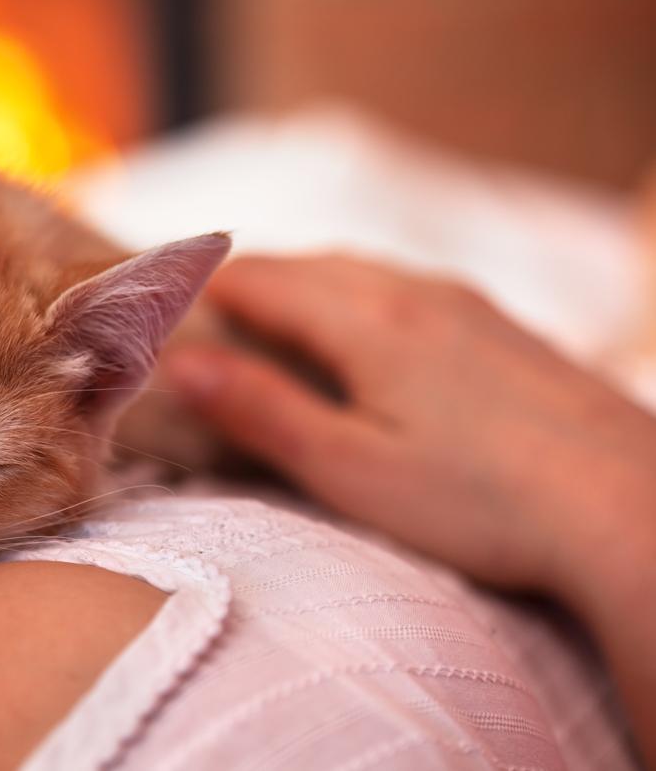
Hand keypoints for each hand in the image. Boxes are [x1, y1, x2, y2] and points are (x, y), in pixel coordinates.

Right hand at [165, 254, 655, 610]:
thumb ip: (261, 410)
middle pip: (311, 263)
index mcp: (367, 320)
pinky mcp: (508, 329)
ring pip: (367, 269)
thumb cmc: (480, 502)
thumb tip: (180, 363)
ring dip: (310, 281)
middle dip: (253, 278)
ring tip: (279, 309)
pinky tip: (376, 330)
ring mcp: (470, 305)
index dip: (204, 286)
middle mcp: (418, 293)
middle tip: (209, 303)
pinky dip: (366, 294)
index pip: (261, 279)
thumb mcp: (349, 469)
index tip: (162, 296)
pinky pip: (414, 287)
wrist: (629, 509)